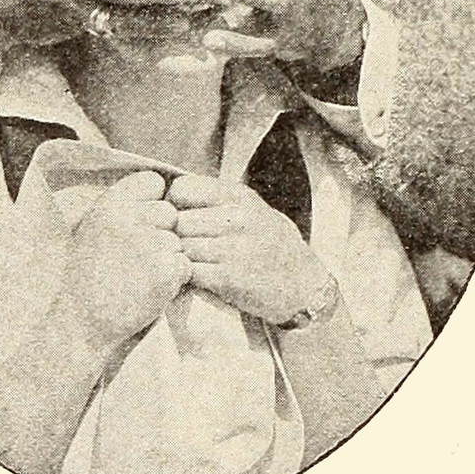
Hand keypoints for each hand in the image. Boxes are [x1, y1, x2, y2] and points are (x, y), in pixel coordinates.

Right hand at [59, 171, 190, 355]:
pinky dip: (174, 279)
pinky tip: (149, 288)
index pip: (153, 181)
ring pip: (178, 241)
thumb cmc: (90, 275)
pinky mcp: (165, 270)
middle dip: (162, 232)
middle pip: (170, 212)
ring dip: (168, 258)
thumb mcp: (96, 226)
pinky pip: (185, 265)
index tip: (140, 224)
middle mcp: (130, 218)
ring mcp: (150, 243)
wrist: (82, 322)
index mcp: (110, 202)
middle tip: (138, 258)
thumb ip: (125, 206)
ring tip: (140, 275)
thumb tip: (163, 190)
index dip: (152, 202)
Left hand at [168, 174, 334, 325]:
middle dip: (174, 236)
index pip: (182, 189)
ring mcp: (234, 248)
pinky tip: (196, 278)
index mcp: (238, 196)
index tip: (178, 218)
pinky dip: (186, 277)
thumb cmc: (270, 243)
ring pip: (182, 247)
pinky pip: (190, 272)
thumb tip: (170, 193)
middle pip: (178, 222)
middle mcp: (237, 218)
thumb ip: (216, 199)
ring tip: (188, 263)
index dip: (173, 205)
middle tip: (179, 247)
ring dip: (180, 258)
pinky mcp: (231, 278)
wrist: (304, 284)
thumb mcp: (251, 208)